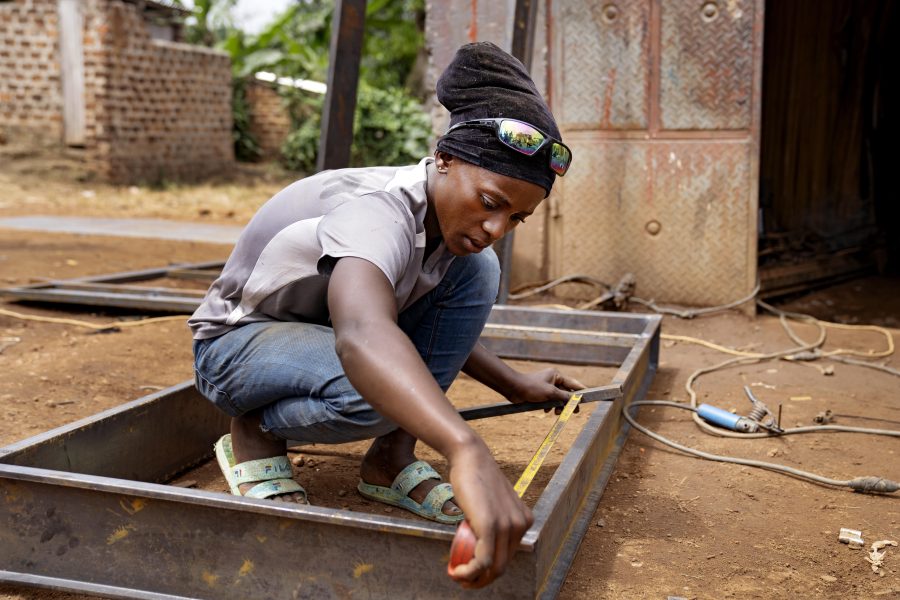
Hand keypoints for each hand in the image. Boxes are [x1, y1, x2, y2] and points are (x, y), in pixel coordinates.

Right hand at [446, 441, 533, 587]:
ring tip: (457, 577)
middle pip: (502, 566)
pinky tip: (457, 572)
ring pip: (493, 568)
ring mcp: (507, 525)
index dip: (489, 570)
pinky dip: (469, 572)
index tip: (472, 573)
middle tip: (462, 580)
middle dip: (482, 580)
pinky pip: (482, 561)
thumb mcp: (493, 504)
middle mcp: (520, 524)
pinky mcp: (491, 525)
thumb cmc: (477, 479)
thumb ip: (495, 520)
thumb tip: (483, 542)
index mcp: (524, 521)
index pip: (508, 555)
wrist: (471, 458)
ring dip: (473, 579)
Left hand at [508, 368, 585, 413]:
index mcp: (556, 375)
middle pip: (566, 392)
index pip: (573, 383)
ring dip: (558, 406)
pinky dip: (550, 406)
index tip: (588, 397)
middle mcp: (552, 379)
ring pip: (557, 398)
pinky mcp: (540, 393)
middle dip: (568, 403)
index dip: (581, 391)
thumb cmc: (531, 387)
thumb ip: (564, 396)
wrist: (513, 388)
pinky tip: (546, 410)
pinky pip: (549, 400)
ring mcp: (546, 386)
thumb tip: (575, 399)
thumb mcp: (550, 393)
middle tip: (574, 412)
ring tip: (556, 413)